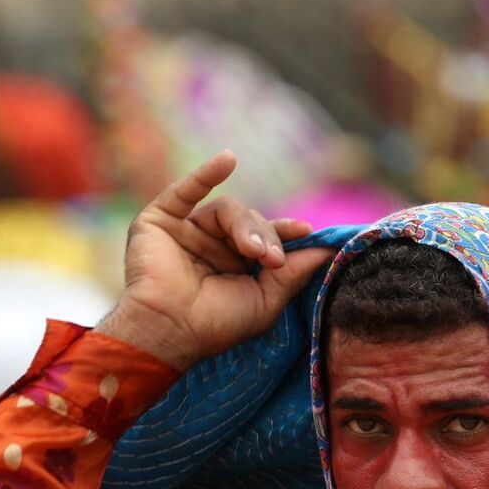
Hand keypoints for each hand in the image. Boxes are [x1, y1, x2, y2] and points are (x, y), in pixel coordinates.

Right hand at [99, 151, 334, 368]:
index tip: (306, 230)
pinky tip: (228, 159)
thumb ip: (293, 274)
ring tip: (253, 250)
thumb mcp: (265, 302)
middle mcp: (212, 246)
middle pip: (251, 221)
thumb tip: (327, 251)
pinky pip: (186, 190)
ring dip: (245, 225)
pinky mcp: (162, 219)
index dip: (286, 232)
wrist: (169, 329)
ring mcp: (187, 231)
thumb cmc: (215, 324)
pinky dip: (206, 173)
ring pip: (227, 209)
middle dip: (267, 236)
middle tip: (271, 259)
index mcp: (235, 266)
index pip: (266, 239)